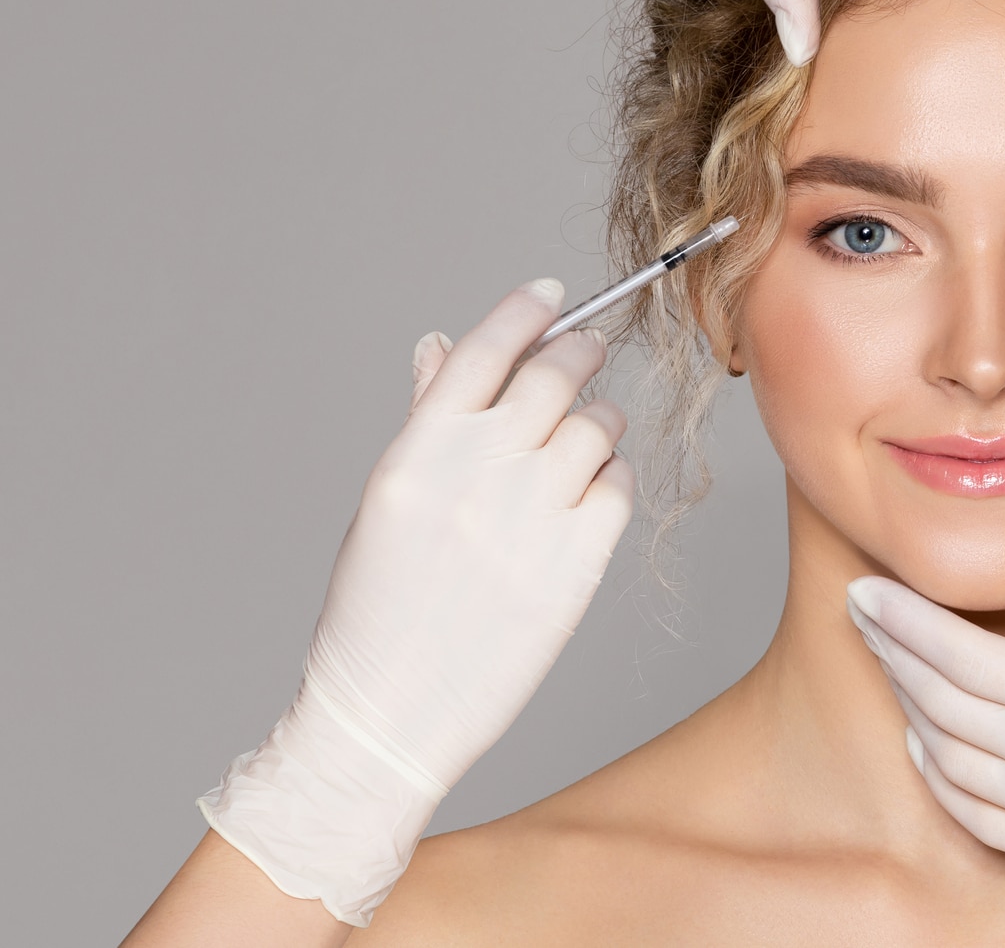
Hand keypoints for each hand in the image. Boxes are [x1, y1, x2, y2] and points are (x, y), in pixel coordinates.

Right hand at [197, 280, 633, 925]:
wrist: (385, 717)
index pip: (484, 352)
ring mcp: (528, 521)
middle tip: (589, 349)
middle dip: (578, 352)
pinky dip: (613, 481)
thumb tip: (442, 344)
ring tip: (586, 437)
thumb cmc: (377, 609)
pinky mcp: (573, 567)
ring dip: (599, 420)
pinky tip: (592, 495)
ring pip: (596, 428)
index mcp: (417, 455)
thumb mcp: (386, 504)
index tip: (553, 295)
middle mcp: (475, 477)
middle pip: (552, 377)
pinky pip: (618, 490)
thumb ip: (425, 421)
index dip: (525, 312)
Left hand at [847, 549, 1004, 947]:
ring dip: (908, 707)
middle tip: (861, 610)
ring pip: (950, 760)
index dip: (906, 621)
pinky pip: (978, 821)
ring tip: (888, 663)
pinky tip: (928, 749)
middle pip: (942, 703)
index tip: (868, 588)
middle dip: (893, 651)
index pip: (962, 655)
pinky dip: (938, 780)